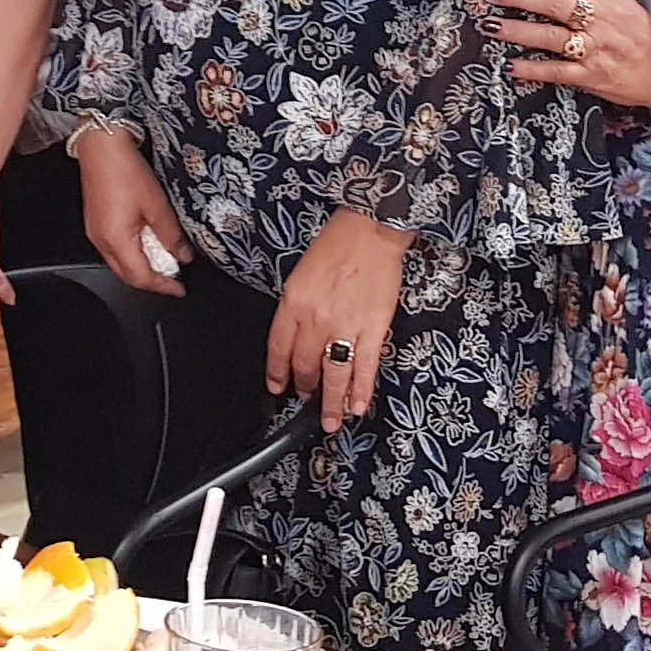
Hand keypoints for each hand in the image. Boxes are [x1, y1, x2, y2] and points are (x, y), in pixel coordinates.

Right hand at [73, 130, 190, 298]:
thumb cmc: (124, 170)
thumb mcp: (157, 205)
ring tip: (165, 259)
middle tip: (174, 279)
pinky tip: (147, 241)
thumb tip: (183, 255)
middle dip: (152, 281)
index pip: (141, 277)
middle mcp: (101, 240)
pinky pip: (114, 248)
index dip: (163, 287)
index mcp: (116, 239)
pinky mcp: (95, 222)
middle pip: (128, 275)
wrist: (102, 146)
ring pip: (120, 263)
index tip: (179, 289)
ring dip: (143, 267)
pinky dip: (133, 252)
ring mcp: (95, 232)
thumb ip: (172, 235)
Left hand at [269, 212, 411, 432]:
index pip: (278, 348)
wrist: (370, 230)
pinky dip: (360, 391)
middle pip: (304, 365)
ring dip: (330, 403)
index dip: (276, 374)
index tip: (277, 388)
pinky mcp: (373, 329)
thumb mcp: (300, 274)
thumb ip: (296, 307)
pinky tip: (356, 406)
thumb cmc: (337, 245)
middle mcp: (316, 318)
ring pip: (333, 375)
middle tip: (305, 402)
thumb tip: (297, 336)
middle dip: (304, 389)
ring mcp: (345, 326)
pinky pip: (364, 367)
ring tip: (329, 421)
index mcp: (294, 303)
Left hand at [482, 0, 650, 111]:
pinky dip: (532, 69)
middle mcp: (601, 20)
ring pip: (550, 36)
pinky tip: (510, 66)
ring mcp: (596, 49)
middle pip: (554, 3)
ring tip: (489, 25)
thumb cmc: (649, 35)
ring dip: (516, 30)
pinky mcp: (592, 76)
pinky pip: (557, 72)